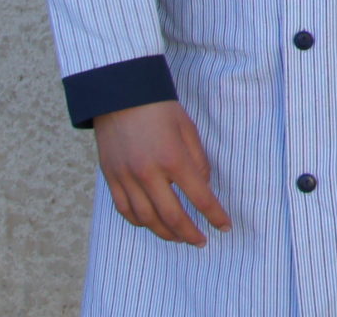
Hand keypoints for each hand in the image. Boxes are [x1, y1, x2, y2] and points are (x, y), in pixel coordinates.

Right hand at [93, 100, 229, 245]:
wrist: (120, 94)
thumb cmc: (159, 108)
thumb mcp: (188, 128)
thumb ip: (198, 160)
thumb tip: (202, 187)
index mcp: (173, 158)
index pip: (199, 197)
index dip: (214, 215)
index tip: (225, 226)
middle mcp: (149, 173)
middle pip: (172, 216)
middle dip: (190, 234)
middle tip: (201, 241)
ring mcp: (127, 178)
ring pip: (147, 219)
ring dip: (165, 233)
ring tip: (179, 238)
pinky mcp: (111, 178)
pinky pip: (125, 210)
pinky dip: (140, 222)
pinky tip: (152, 224)